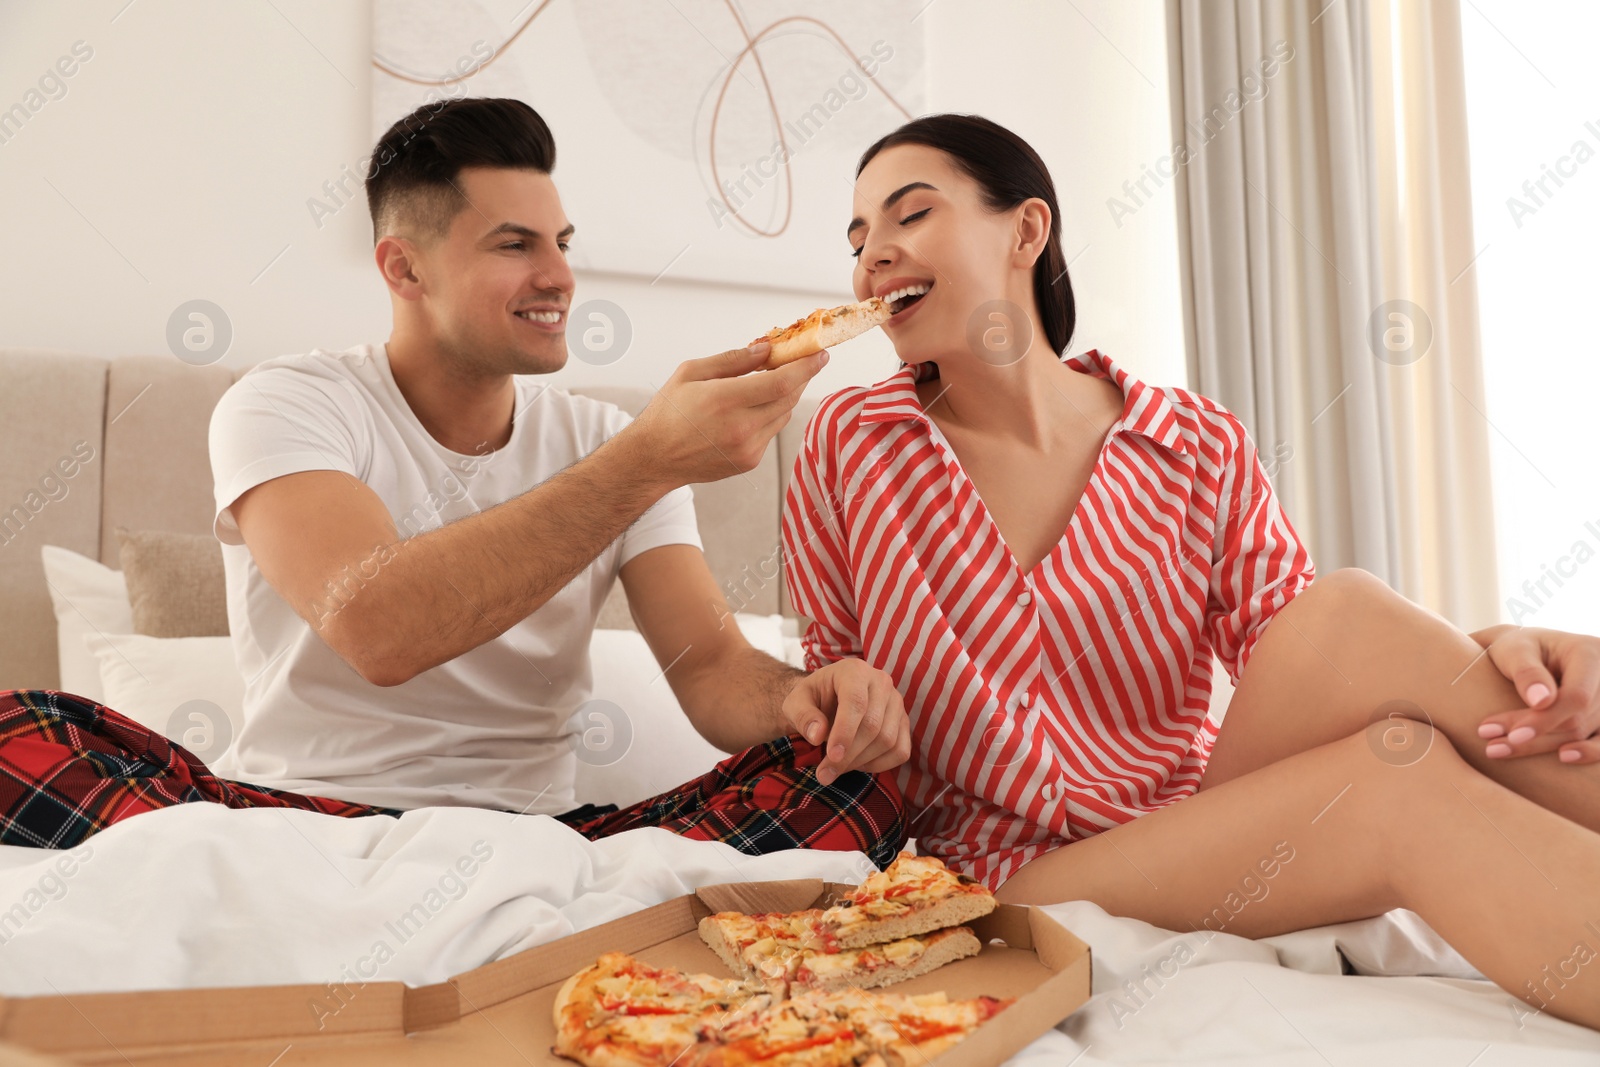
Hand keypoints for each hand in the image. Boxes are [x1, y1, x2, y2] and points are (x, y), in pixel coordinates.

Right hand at [627, 341, 826, 484]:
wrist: (654, 458)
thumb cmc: (669, 412)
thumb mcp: (692, 373)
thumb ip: (732, 360)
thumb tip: (765, 349)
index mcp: (725, 400)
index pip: (781, 382)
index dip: (806, 367)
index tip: (820, 354)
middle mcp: (741, 428)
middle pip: (789, 397)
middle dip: (798, 377)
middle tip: (799, 360)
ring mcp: (748, 448)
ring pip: (783, 415)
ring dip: (783, 396)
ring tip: (766, 383)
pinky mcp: (750, 461)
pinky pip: (771, 432)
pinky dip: (768, 416)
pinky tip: (748, 410)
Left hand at [781, 658, 912, 786]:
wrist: (827, 699)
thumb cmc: (811, 700)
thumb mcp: (795, 703)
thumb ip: (802, 716)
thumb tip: (817, 735)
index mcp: (854, 671)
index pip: (856, 702)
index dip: (845, 732)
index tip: (831, 757)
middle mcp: (881, 682)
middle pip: (873, 725)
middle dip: (849, 755)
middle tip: (825, 774)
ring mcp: (896, 702)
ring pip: (888, 740)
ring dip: (861, 762)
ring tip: (836, 768)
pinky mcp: (904, 722)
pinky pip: (900, 751)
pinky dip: (879, 765)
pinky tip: (857, 764)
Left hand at [1473, 625, 1599, 762]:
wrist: (1528, 652)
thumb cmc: (1518, 646)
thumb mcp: (1516, 649)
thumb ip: (1527, 672)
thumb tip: (1541, 702)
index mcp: (1589, 653)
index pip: (1576, 696)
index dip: (1546, 719)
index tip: (1512, 735)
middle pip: (1578, 718)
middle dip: (1536, 736)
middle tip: (1492, 746)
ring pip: (1584, 733)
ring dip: (1543, 746)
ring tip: (1498, 750)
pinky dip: (1586, 753)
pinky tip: (1563, 758)